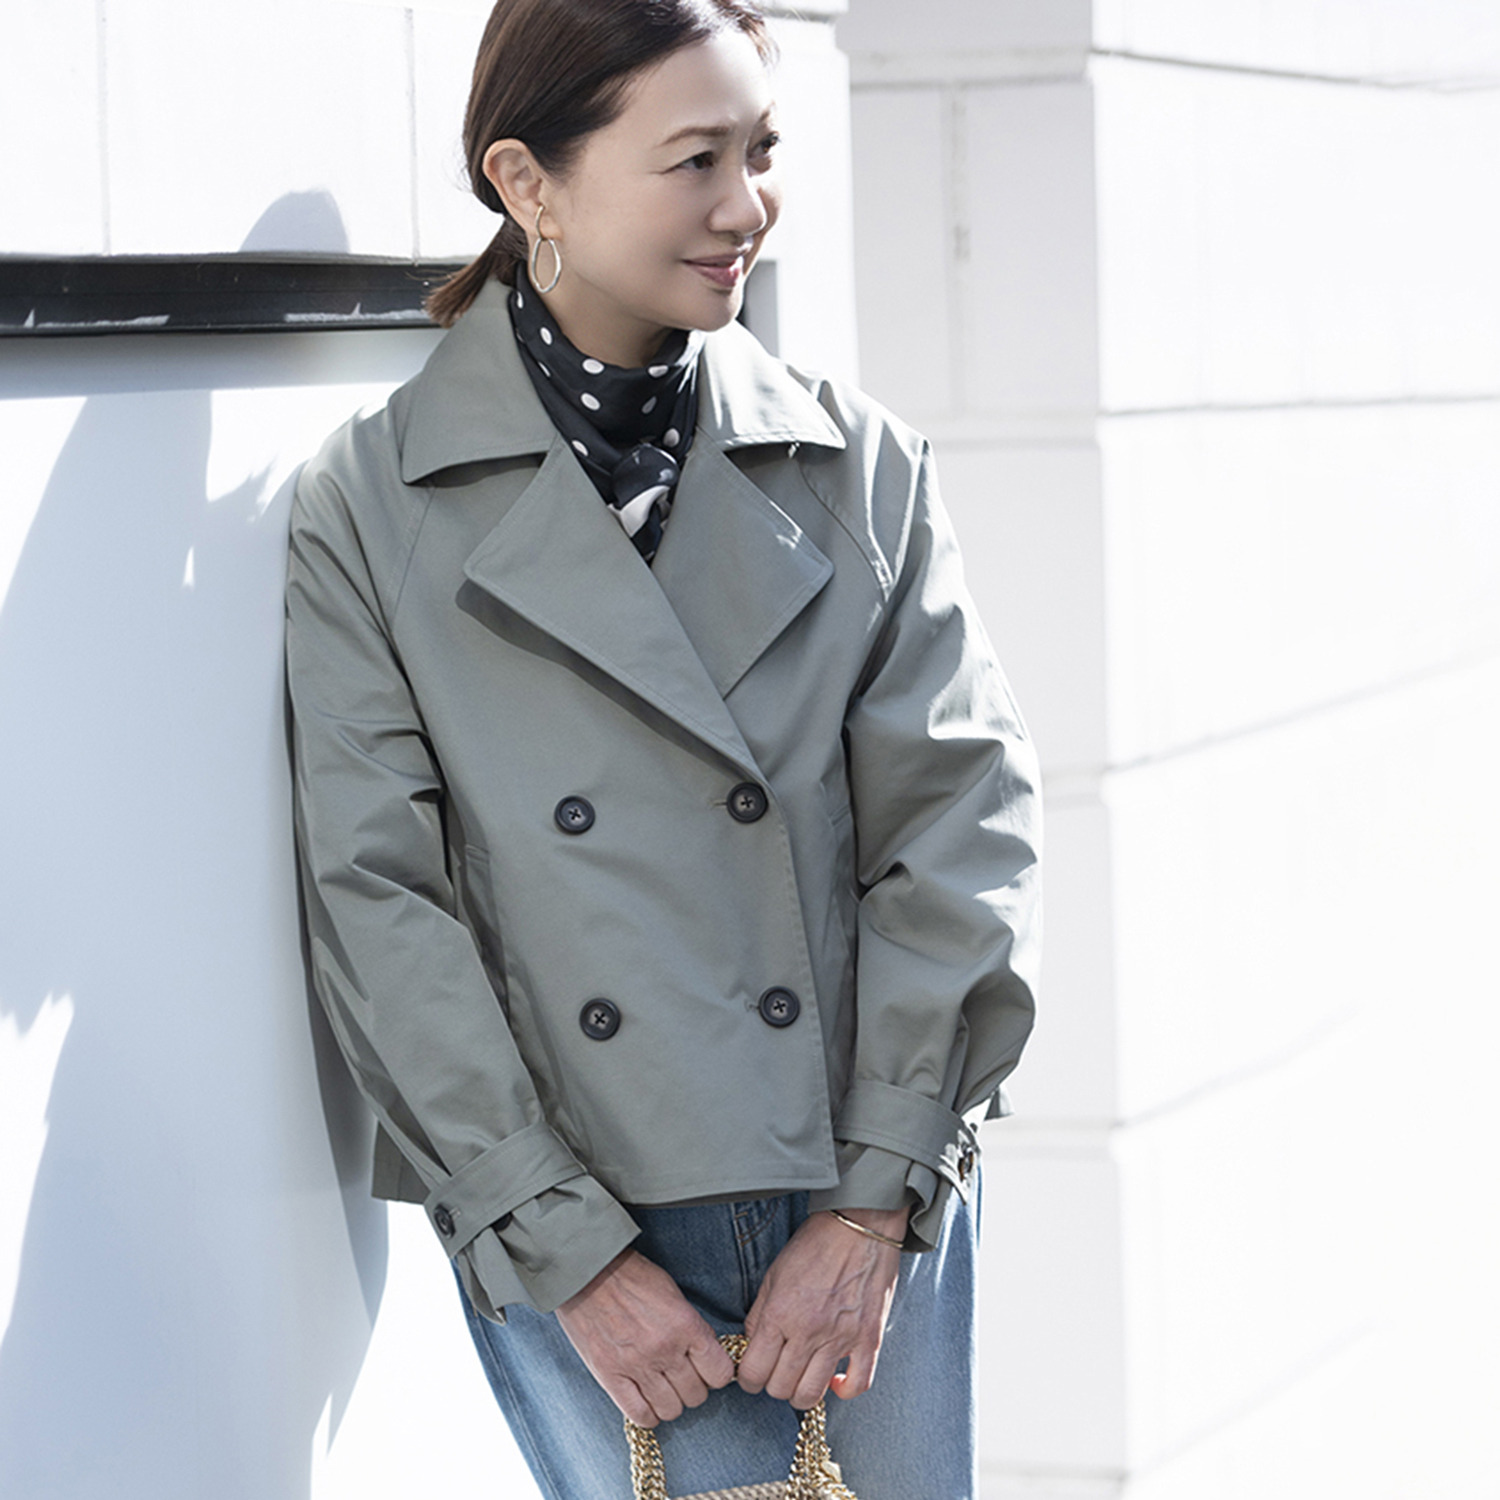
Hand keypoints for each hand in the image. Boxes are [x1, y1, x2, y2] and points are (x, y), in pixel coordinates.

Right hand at [555, 1248, 735, 1427]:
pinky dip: (648, 1413)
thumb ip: (692, 1326)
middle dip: (693, 1387)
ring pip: (671, 1410)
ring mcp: (637, 1366)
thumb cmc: (633, 1277)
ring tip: (663, 1387)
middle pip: (697, 1395)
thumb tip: (707, 1353)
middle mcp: (665, 1349)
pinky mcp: (611, 1377)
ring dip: (671, 1402)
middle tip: (681, 1375)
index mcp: (685, 1325)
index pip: (720, 1373)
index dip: (716, 1374)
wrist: (588, 1272)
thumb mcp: (673, 1293)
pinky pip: (640, 1415)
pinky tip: (646, 1399)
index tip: (708, 1370)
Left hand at [737, 1207, 906, 1409]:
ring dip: (801, 1393)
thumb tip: (752, 1345)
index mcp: (779, 1313)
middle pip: (780, 1388)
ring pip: (812, 1394)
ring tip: (801, 1377)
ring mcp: (840, 1338)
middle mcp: (807, 1331)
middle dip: (772, 1385)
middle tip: (776, 1372)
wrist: (857, 1225)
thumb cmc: (814, 1244)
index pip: (754, 1372)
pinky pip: (858, 1384)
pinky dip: (844, 1391)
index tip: (753, 1372)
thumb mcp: (774, 1273)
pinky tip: (835, 1380)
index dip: (749, 1378)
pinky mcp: (868, 1339)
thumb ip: (760, 1314)